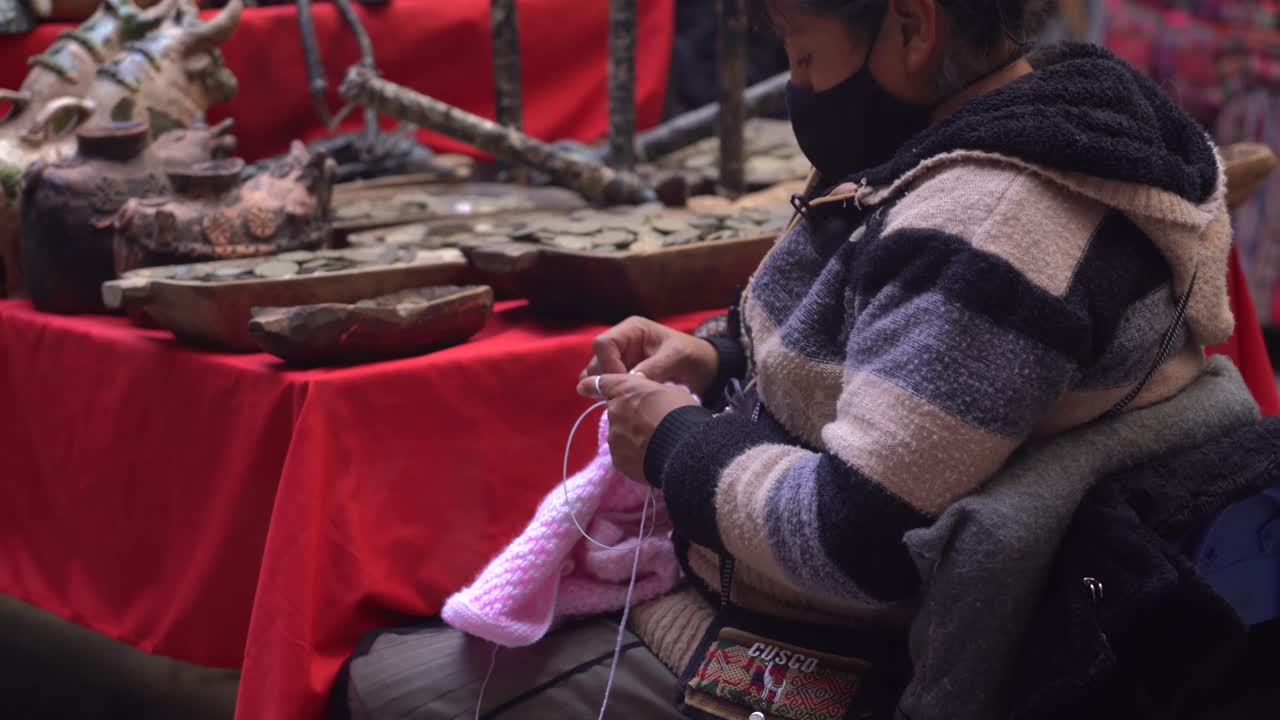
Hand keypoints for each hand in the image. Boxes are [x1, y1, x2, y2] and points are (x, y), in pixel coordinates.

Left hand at [577, 373, 698, 483]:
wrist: (685, 448)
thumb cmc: (680, 414)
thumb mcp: (669, 391)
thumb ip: (650, 391)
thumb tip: (645, 396)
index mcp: (625, 390)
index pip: (601, 383)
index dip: (592, 385)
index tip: (584, 387)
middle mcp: (614, 412)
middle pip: (616, 413)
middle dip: (629, 416)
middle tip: (651, 423)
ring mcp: (614, 438)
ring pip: (620, 435)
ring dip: (632, 437)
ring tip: (655, 444)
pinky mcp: (618, 461)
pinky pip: (625, 455)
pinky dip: (635, 456)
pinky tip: (653, 457)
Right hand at [580, 316, 718, 396]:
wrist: (705, 369)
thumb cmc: (692, 355)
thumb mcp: (676, 357)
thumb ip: (654, 367)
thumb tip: (631, 381)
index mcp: (632, 330)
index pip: (603, 344)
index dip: (608, 364)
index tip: (624, 383)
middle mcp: (622, 343)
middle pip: (596, 360)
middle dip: (605, 379)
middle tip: (621, 396)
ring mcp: (621, 361)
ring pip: (597, 375)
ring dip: (605, 389)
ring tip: (620, 401)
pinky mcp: (624, 377)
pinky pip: (608, 386)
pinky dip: (610, 395)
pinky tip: (621, 404)